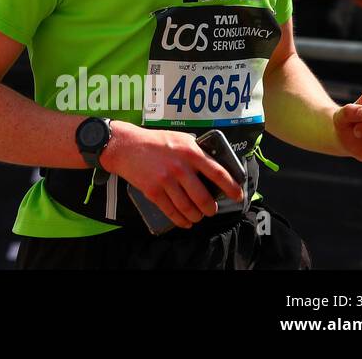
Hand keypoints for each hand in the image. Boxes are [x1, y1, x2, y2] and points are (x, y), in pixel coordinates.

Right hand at [101, 121, 243, 228]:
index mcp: (190, 152)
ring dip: (197, 216)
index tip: (237, 196)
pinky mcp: (153, 191)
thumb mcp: (178, 138)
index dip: (231, 187)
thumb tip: (212, 165)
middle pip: (204, 198)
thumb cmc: (153, 141)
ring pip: (188, 208)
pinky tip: (185, 222)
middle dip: (210, 209)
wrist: (124, 146)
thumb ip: (195, 150)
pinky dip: (181, 221)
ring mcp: (166, 181)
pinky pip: (171, 212)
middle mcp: (180, 167)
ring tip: (198, 216)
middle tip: (211, 210)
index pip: (218, 173)